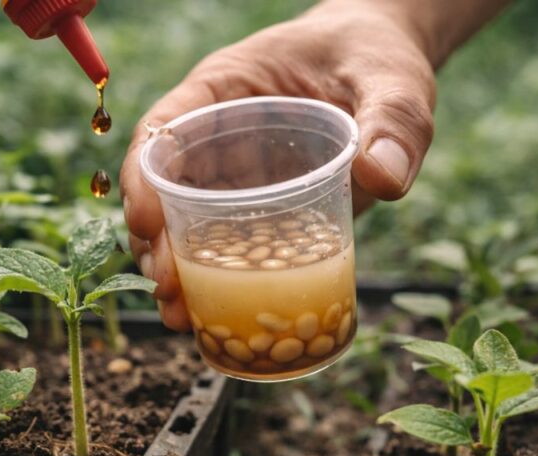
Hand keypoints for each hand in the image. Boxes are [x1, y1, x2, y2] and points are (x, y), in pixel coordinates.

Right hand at [120, 1, 436, 330]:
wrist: (382, 66)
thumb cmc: (374, 57)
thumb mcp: (392, 81)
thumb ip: (393, 122)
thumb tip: (383, 177)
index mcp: (226, 89)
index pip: (164, 131)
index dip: (144, 177)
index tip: (148, 224)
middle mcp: (217, 135)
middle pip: (163, 188)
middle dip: (156, 243)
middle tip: (168, 289)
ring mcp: (234, 174)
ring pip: (185, 223)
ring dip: (176, 271)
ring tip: (183, 317)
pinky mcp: (258, 208)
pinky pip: (226, 243)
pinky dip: (214, 279)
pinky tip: (213, 316)